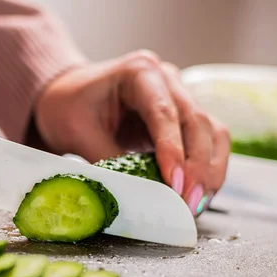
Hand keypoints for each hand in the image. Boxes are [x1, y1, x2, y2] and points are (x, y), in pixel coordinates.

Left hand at [31, 50, 229, 215]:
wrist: (65, 98)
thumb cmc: (67, 108)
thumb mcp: (78, 133)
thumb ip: (108, 160)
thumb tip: (137, 194)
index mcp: (138, 72)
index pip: (164, 112)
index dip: (173, 150)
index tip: (176, 183)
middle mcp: (167, 80)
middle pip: (196, 122)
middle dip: (197, 166)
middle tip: (189, 202)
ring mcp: (178, 97)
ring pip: (211, 132)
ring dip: (209, 170)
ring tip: (197, 204)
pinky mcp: (181, 120)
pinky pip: (206, 142)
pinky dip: (206, 169)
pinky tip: (199, 195)